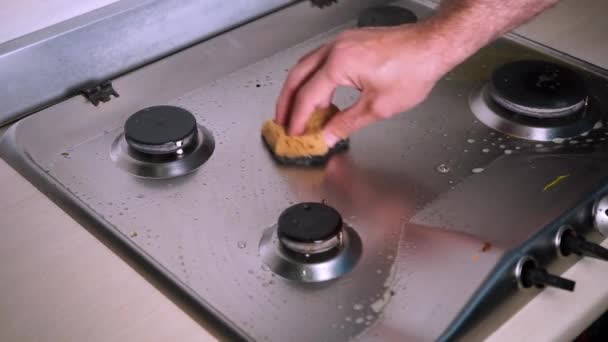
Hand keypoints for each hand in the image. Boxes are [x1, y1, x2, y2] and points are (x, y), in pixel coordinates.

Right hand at [275, 24, 453, 145]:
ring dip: (300, 90)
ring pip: (307, 66)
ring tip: (300, 113)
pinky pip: (321, 61)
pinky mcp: (350, 43)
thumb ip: (347, 123)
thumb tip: (328, 135)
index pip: (308, 96)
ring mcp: (341, 43)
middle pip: (297, 77)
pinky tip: (323, 96)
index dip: (298, 118)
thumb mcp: (378, 107)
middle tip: (283, 122)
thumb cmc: (413, 69)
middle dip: (287, 102)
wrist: (433, 45)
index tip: (294, 133)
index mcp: (338, 64)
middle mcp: (335, 49)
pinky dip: (315, 80)